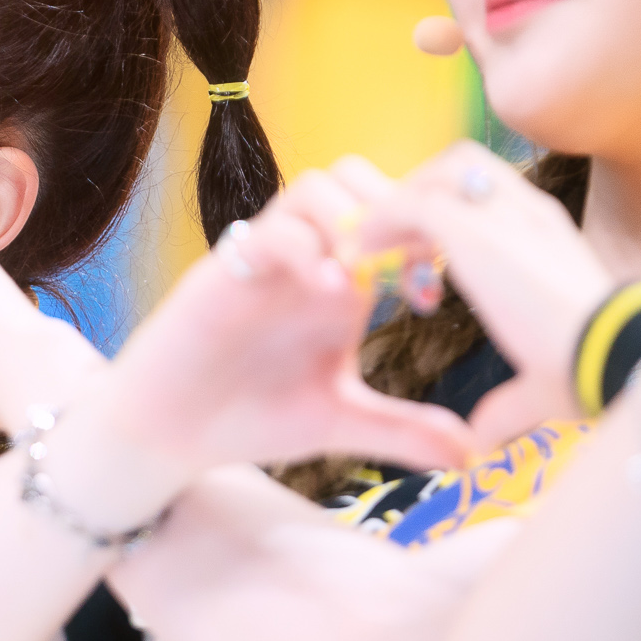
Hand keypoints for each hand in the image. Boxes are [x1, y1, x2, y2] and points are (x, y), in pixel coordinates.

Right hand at [90, 167, 479, 476]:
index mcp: (342, 282)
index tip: (431, 295)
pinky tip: (326, 291)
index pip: (392, 219)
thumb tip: (470, 458)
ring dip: (349, 219)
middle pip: (360, 182)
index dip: (424, 239)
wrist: (170, 432)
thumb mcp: (339, 421)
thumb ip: (401, 431)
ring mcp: (267, 259)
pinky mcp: (226, 271)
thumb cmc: (250, 416)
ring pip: (316, 189)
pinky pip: (269, 230)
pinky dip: (303, 248)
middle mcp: (309, 258)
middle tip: (405, 268)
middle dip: (392, 211)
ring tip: (363, 279)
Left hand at [341, 144, 610, 442]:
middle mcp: (528, 213)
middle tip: (390, 247)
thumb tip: (481, 437)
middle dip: (421, 195)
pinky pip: (408, 203)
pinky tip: (361, 262)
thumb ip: (507, 405)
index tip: (421, 265)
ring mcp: (502, 214)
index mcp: (550, 237)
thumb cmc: (593, 376)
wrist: (609, 358)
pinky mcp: (472, 231)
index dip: (451, 218)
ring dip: (397, 207)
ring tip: (368, 252)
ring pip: (435, 176)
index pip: (494, 195)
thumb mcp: (542, 390)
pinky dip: (379, 225)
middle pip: (463, 166)